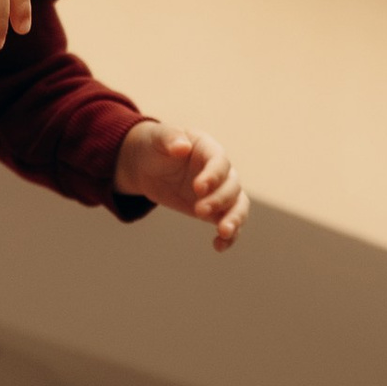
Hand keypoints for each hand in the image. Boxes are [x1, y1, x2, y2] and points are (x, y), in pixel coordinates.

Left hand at [116, 116, 250, 250]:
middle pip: (232, 186)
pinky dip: (228, 237)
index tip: (198, 188)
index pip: (220, 162)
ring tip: (223, 233)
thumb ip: (170, 139)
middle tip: (198, 211)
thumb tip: (182, 148)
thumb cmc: (155, 146)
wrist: (147, 165)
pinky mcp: (215, 210)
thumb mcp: (157, 139)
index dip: (213, 175)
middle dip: (219, 200)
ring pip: (238, 206)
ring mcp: (220, 191)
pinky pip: (228, 223)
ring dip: (234, 219)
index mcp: (209, 149)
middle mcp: (221, 171)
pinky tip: (218, 247)